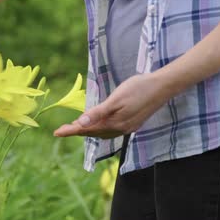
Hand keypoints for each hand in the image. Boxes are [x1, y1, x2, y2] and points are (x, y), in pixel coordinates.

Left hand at [53, 73, 172, 138]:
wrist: (164, 86)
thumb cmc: (138, 88)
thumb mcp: (115, 98)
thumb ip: (98, 112)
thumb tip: (80, 123)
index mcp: (115, 124)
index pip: (87, 129)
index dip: (71, 130)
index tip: (56, 132)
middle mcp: (121, 129)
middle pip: (94, 133)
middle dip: (77, 131)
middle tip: (62, 130)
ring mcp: (128, 127)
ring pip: (102, 133)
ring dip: (88, 131)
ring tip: (75, 128)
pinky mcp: (133, 123)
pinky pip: (111, 130)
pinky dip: (100, 129)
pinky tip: (97, 125)